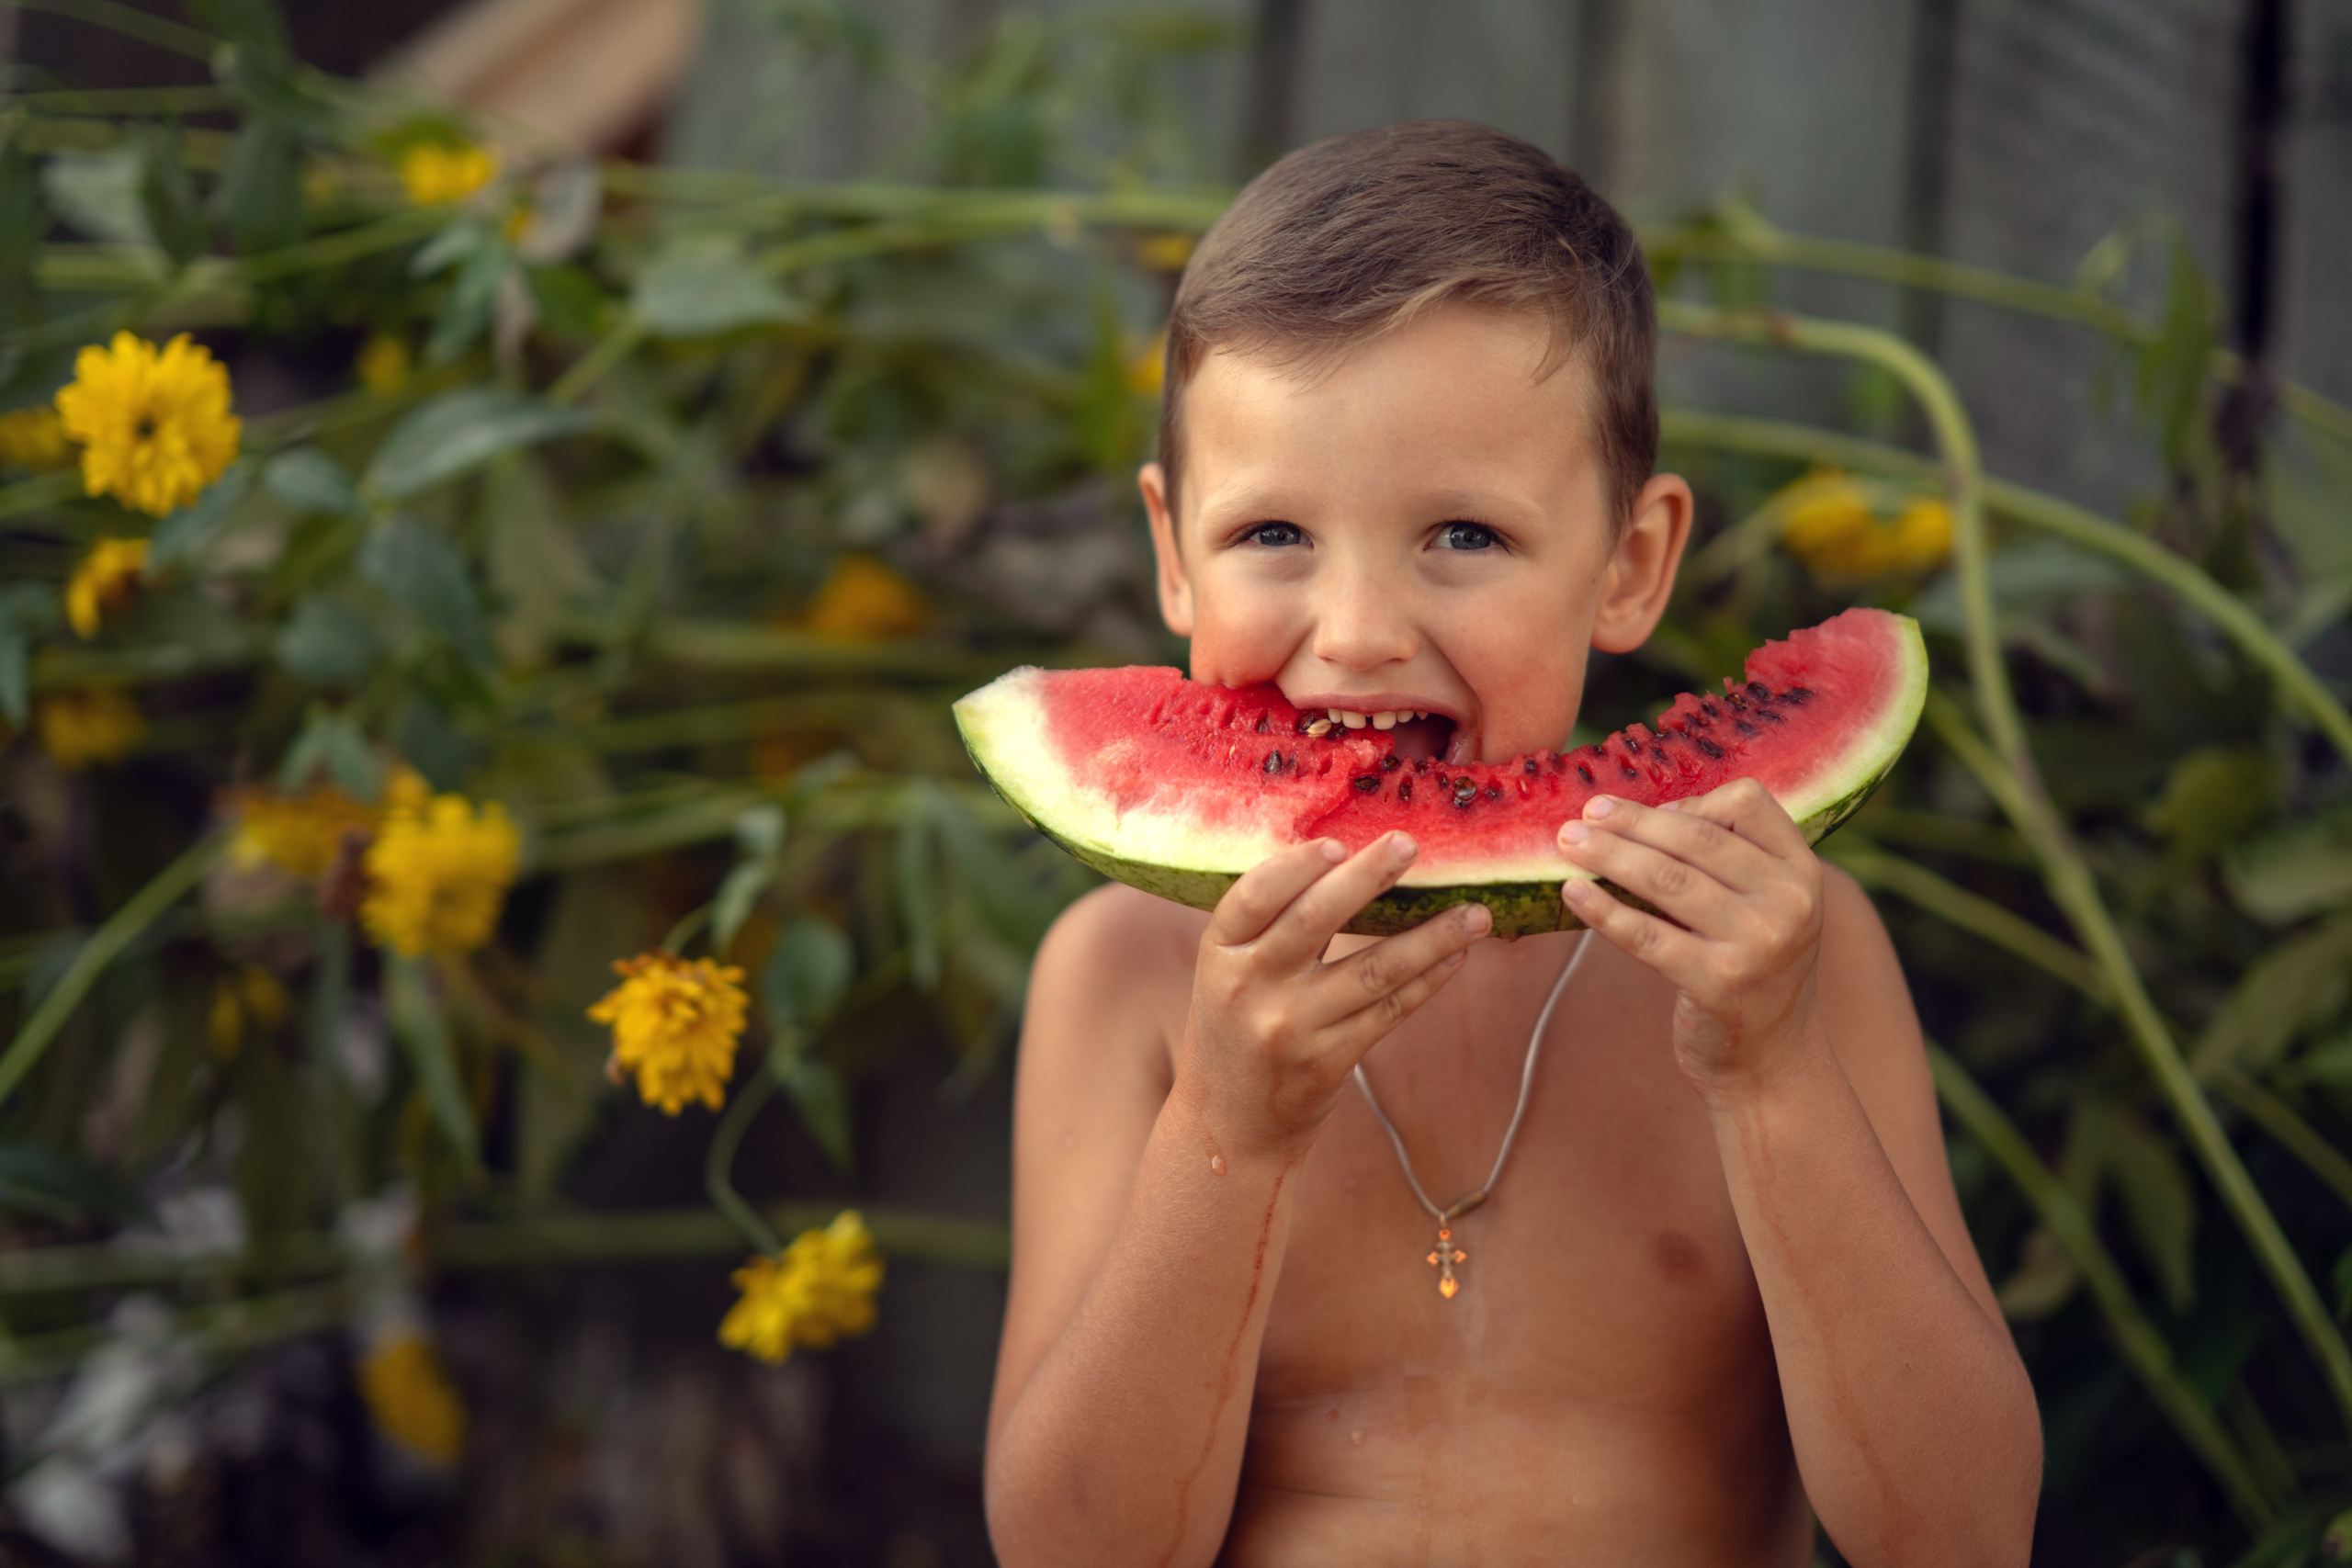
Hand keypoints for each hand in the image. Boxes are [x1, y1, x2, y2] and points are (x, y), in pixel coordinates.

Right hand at [1177, 833, 1490, 1161]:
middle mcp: (1250, 988)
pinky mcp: (1328, 1062)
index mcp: (1220, 952)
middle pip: (1314, 920)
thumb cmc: (1235, 1025)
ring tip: (1476, 912)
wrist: (1227, 1124)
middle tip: (1411, 844)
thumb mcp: (1230, 971)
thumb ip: (1274, 924)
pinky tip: (1457, 956)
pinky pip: (1390, 1012)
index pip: (1254, 895)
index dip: (1296, 866)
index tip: (1338, 842)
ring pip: (1373, 969)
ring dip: (1431, 937)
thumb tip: (1350, 859)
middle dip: (1367, 877)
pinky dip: (1428, 980)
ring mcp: (1291, 1028)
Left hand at [1557, 779, 1826, 1101]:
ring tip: (1569, 844)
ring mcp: (1756, 944)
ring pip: (1666, 878)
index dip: (1692, 801)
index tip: (1648, 811)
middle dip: (1631, 822)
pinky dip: (1602, 910)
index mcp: (1802, 873)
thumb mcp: (1765, 908)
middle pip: (1695, 837)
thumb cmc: (1753, 971)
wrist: (1772, 1061)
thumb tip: (1640, 816)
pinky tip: (1573, 893)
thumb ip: (1726, 861)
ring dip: (1609, 855)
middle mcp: (1788, 903)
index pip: (1747, 803)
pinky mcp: (1717, 984)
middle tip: (1583, 814)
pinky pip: (1645, 936)